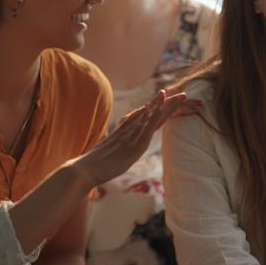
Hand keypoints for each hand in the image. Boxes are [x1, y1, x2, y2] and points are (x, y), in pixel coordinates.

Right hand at [72, 90, 201, 187]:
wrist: (85, 169)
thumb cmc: (95, 167)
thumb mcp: (112, 156)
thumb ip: (118, 151)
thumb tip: (120, 154)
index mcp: (124, 131)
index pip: (145, 117)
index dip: (157, 110)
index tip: (167, 103)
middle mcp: (129, 128)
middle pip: (151, 112)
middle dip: (166, 104)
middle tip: (180, 94)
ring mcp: (132, 133)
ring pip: (153, 114)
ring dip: (168, 105)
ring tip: (180, 95)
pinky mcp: (134, 141)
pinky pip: (149, 123)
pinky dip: (159, 113)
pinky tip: (167, 105)